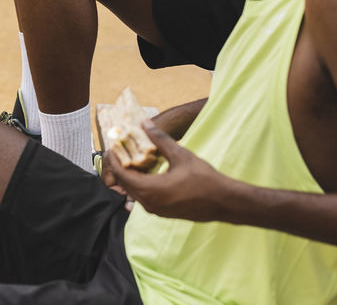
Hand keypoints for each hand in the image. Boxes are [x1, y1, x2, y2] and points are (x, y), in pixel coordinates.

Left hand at [104, 121, 228, 221]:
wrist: (223, 202)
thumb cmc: (203, 179)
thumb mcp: (181, 155)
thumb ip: (160, 140)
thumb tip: (145, 124)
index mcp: (150, 190)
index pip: (122, 175)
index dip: (115, 159)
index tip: (113, 146)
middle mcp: (149, 204)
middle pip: (125, 184)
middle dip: (121, 166)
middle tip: (121, 149)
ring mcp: (156, 210)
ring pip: (134, 192)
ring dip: (131, 176)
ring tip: (132, 158)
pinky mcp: (163, 212)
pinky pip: (144, 197)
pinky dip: (141, 184)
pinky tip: (147, 172)